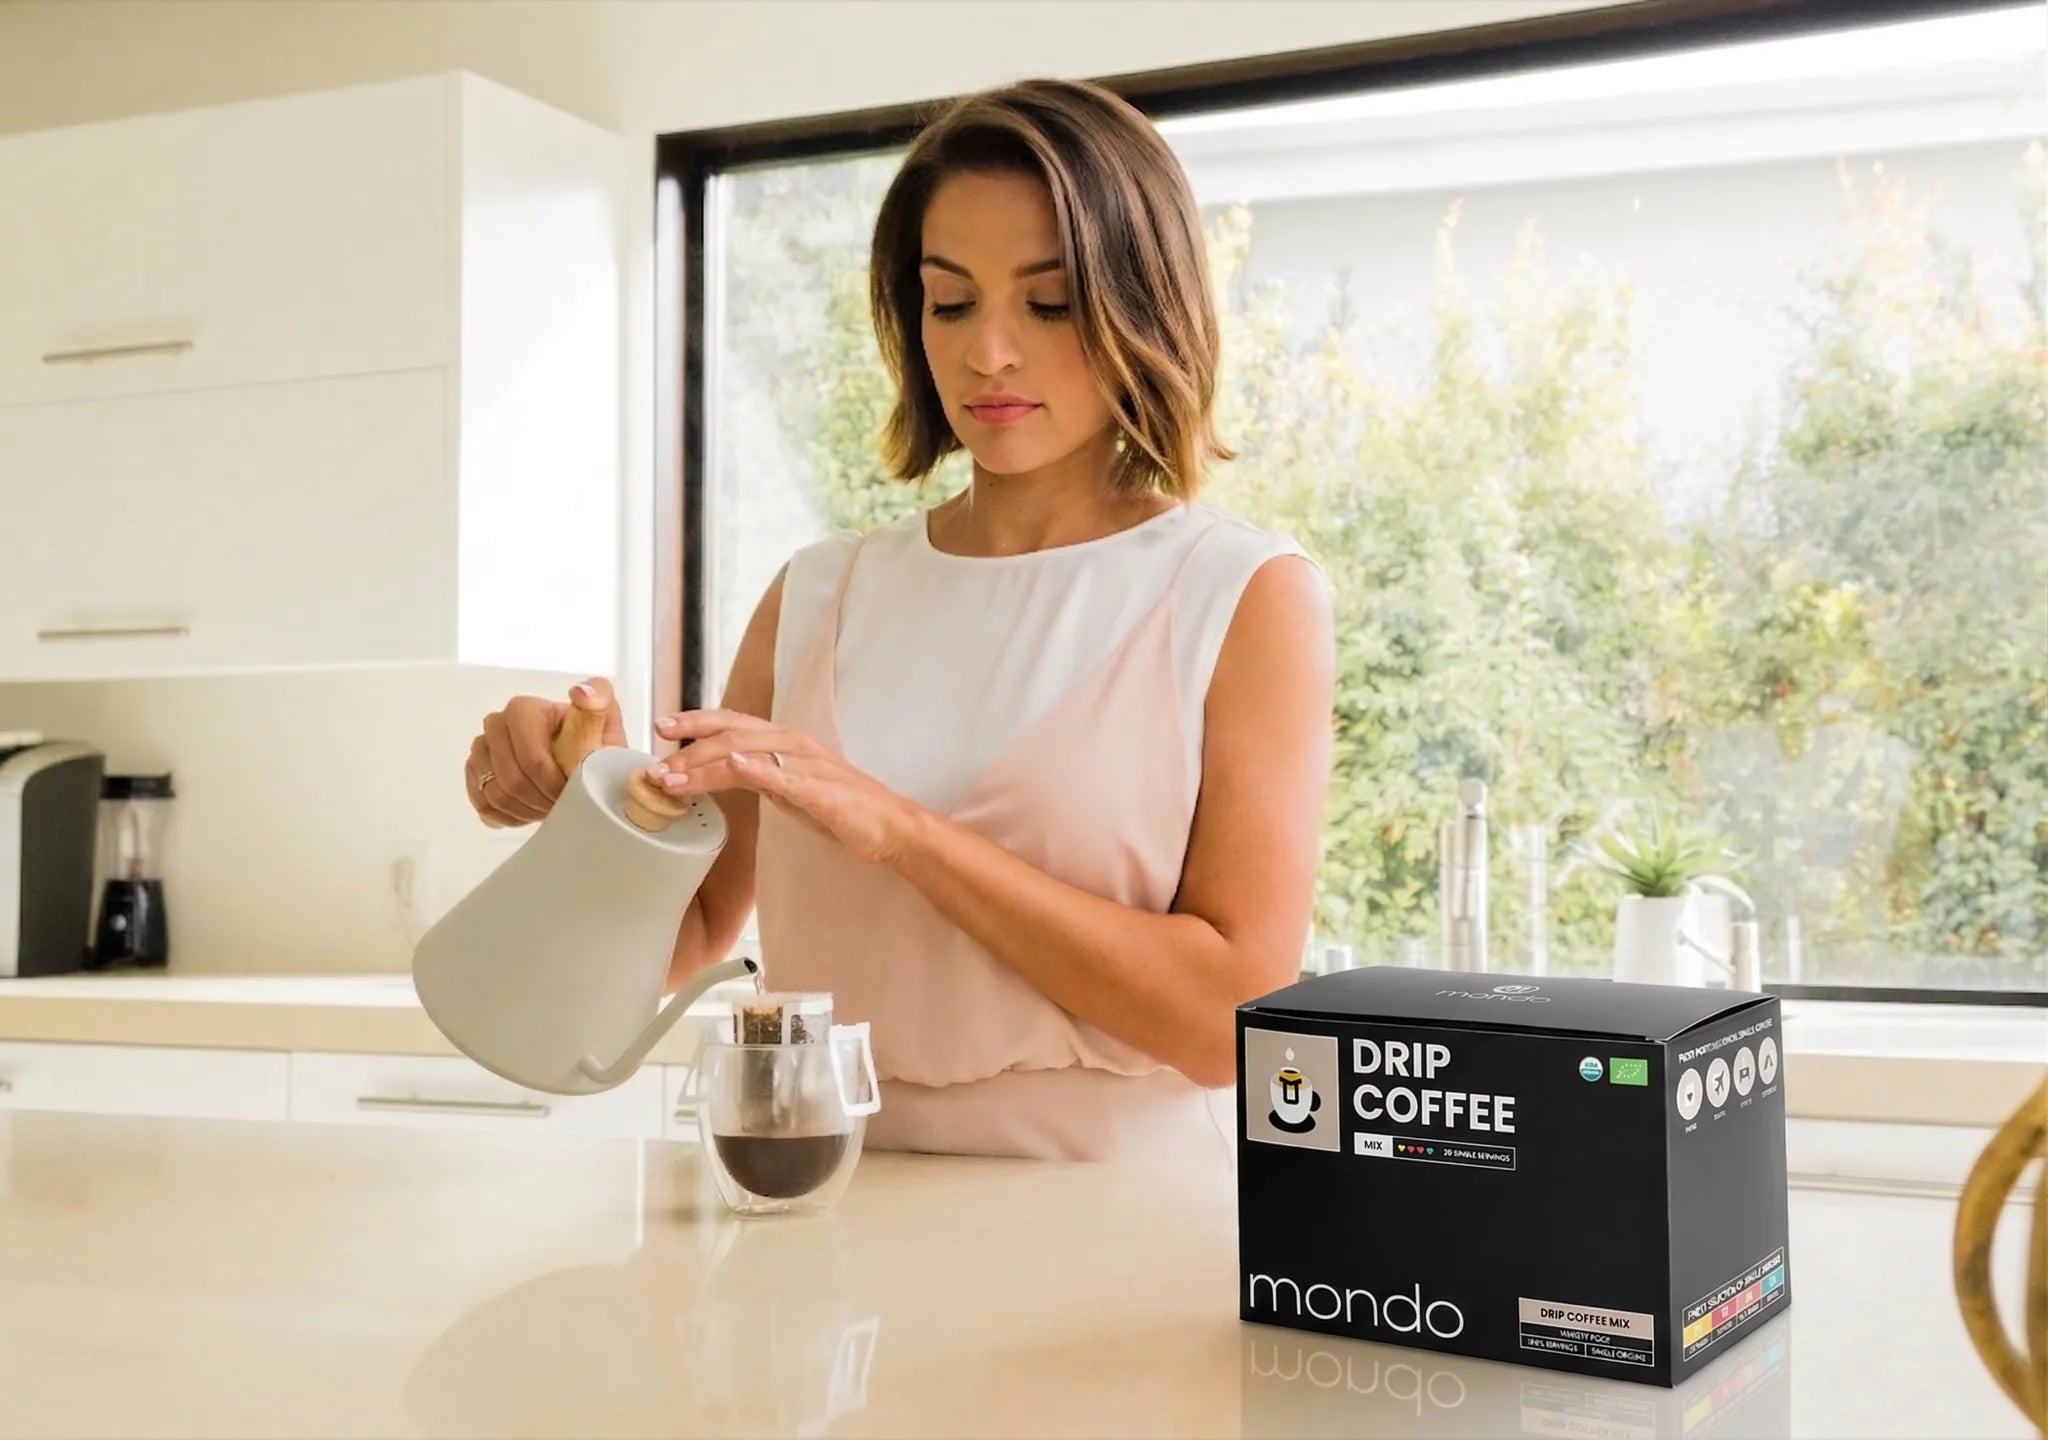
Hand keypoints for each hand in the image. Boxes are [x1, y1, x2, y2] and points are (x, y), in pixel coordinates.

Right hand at [466, 677, 624, 827]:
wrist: (580, 769)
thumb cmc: (593, 749)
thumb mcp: (606, 727)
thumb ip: (600, 703)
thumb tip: (582, 692)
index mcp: (523, 709)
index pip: (531, 759)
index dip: (552, 782)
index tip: (571, 789)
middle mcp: (496, 723)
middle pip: (511, 780)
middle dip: (540, 799)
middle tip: (562, 803)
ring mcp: (482, 748)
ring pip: (495, 795)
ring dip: (526, 810)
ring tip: (549, 806)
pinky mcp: (475, 771)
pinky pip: (483, 804)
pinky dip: (509, 816)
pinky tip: (531, 810)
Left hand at [651, 709, 919, 865]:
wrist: (891, 827)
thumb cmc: (842, 809)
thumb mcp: (790, 787)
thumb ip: (760, 775)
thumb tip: (723, 773)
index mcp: (784, 741)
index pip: (731, 723)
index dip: (694, 722)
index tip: (660, 730)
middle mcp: (793, 744)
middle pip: (729, 734)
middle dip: (686, 748)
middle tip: (653, 765)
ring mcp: (807, 766)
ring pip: (745, 753)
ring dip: (703, 764)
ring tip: (671, 777)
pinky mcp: (822, 792)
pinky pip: (785, 776)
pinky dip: (756, 769)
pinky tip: (732, 767)